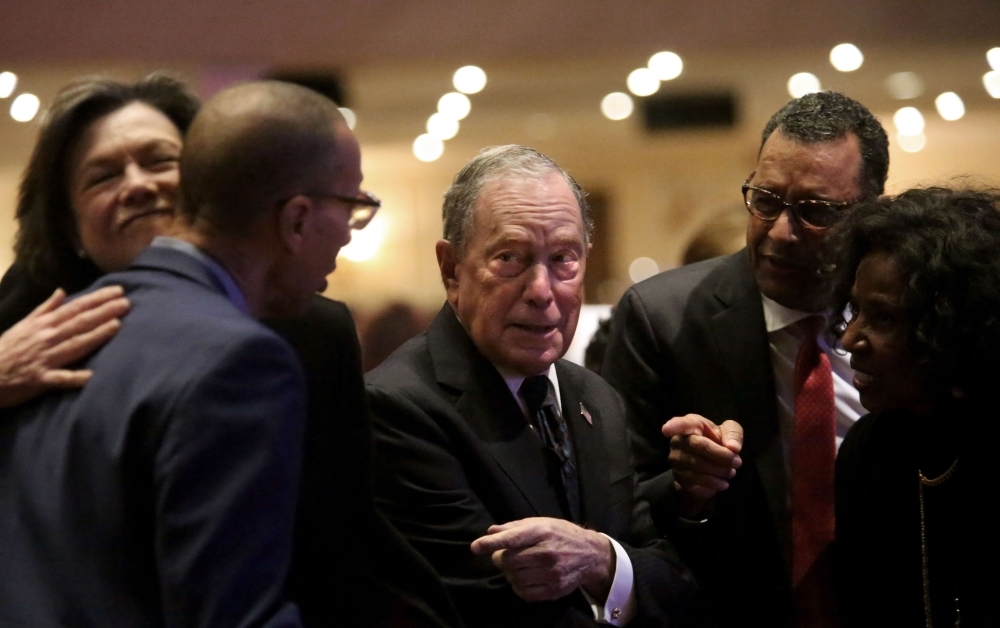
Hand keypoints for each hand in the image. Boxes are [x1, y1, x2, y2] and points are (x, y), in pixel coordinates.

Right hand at [0, 286, 129, 408]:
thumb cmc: (7, 349)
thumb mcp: (23, 324)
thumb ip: (45, 309)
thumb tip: (62, 291)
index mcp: (44, 325)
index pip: (76, 308)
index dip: (97, 299)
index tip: (118, 292)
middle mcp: (47, 338)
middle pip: (79, 323)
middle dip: (104, 312)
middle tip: (126, 303)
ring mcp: (45, 359)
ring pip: (74, 345)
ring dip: (95, 335)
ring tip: (117, 326)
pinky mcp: (40, 380)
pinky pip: (60, 379)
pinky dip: (74, 377)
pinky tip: (91, 376)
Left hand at [470, 517, 614, 602]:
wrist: (590, 554)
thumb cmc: (560, 534)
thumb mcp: (541, 523)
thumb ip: (515, 527)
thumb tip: (491, 531)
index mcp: (542, 532)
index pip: (512, 538)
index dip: (491, 543)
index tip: (475, 547)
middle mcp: (547, 553)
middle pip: (508, 561)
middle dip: (499, 558)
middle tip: (504, 555)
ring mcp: (551, 574)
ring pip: (513, 578)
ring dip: (509, 573)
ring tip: (517, 566)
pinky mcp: (553, 590)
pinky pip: (523, 592)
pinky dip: (518, 586)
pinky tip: (524, 577)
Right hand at [661, 414, 743, 516]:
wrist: (711, 467)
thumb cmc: (718, 442)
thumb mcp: (730, 433)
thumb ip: (733, 434)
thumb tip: (733, 447)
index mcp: (691, 424)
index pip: (682, 424)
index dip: (674, 426)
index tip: (667, 430)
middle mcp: (678, 440)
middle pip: (698, 445)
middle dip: (721, 455)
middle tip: (737, 462)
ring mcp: (676, 459)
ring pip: (697, 464)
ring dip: (719, 470)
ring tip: (731, 472)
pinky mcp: (678, 476)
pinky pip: (694, 480)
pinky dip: (713, 482)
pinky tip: (723, 483)